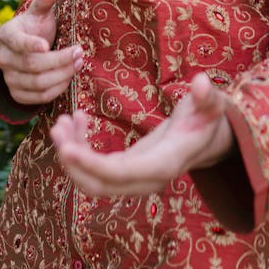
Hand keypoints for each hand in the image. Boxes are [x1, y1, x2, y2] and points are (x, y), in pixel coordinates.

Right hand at [0, 0, 82, 104]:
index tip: (47, 45)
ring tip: (78, 63)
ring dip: (62, 75)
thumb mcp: (41, 13)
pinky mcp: (17, 94)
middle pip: (32, 65)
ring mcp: (9, 78)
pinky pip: (38, 98)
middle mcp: (3, 58)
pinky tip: (69, 78)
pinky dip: (56, 89)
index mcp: (6, 34)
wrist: (30, 49)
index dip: (30, 45)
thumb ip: (45, 1)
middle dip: (59, 60)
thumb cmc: (37, 28)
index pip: (17, 42)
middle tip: (79, 53)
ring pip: (37, 83)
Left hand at [50, 72, 232, 196]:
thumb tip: (201, 83)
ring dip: (72, 154)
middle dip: (73, 161)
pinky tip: (79, 120)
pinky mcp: (126, 170)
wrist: (207, 138)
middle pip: (101, 184)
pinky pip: (96, 168)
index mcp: (165, 163)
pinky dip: (81, 147)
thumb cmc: (207, 119)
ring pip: (93, 180)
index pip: (123, 173)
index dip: (93, 164)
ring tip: (61, 122)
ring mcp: (134, 179)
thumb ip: (207, 97)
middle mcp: (147, 179)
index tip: (67, 150)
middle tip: (57, 127)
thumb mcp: (212, 106)